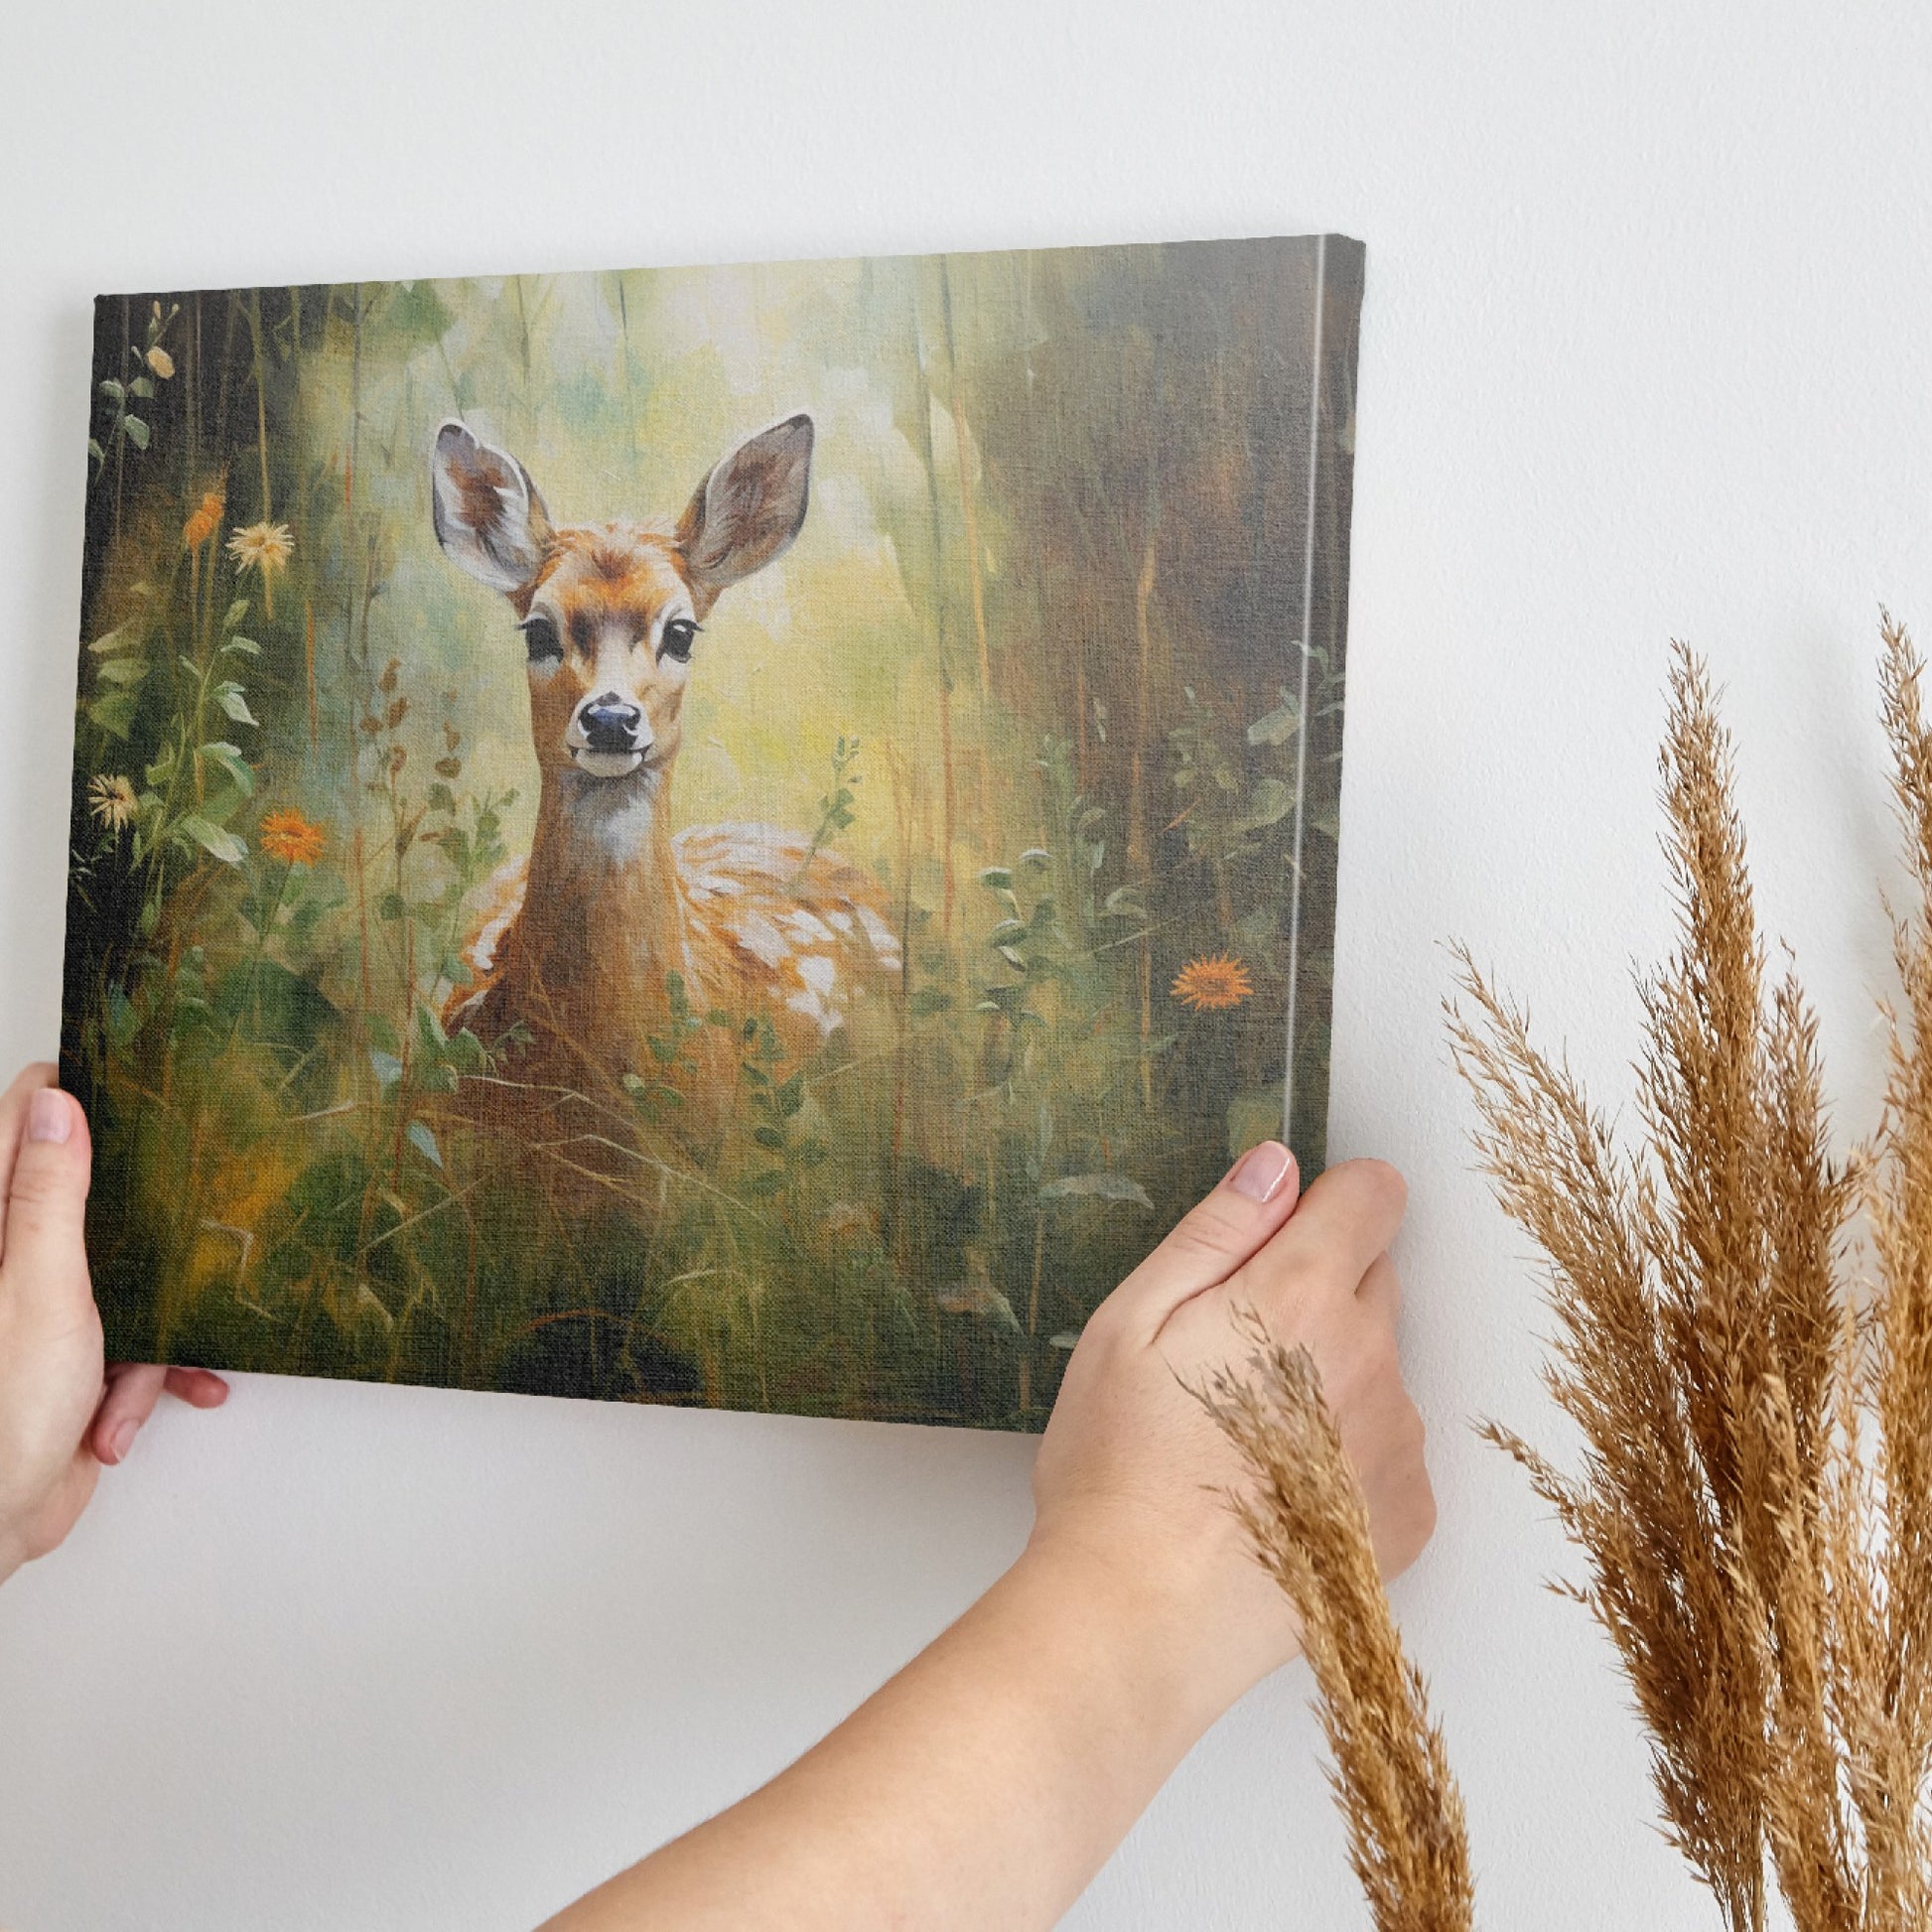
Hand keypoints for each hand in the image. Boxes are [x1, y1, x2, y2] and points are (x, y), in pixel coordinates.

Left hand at [0, 1063, 227, 1583]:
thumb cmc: (2, 1413)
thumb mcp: (41, 1287)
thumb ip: (49, 1195)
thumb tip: (56, 1104)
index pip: (21, 1122)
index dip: (71, 1096)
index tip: (129, 1084)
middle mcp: (12, 1259)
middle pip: (85, 1194)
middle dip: (141, 1219)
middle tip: (179, 1206)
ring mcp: (42, 1307)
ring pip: (126, 1271)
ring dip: (151, 1324)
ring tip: (139, 1367)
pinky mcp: (71, 1354)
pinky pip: (134, 1338)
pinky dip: (146, 1375)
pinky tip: (134, 1410)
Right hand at [546, 1144, 1435, 1931]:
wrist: (1144, 1618)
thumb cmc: (1120, 1470)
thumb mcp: (1130, 1324)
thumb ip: (1214, 1233)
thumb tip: (1275, 1168)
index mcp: (1300, 1296)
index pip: (1374, 1194)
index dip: (1329, 1200)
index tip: (1283, 1234)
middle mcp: (1371, 1359)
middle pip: (1376, 1278)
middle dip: (1318, 1291)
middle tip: (1232, 1351)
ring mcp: (1398, 1442)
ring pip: (1380, 1366)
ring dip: (1333, 1376)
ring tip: (1245, 1437)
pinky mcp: (1407, 1515)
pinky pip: (1390, 1449)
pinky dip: (1349, 1456)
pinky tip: (1277, 1491)